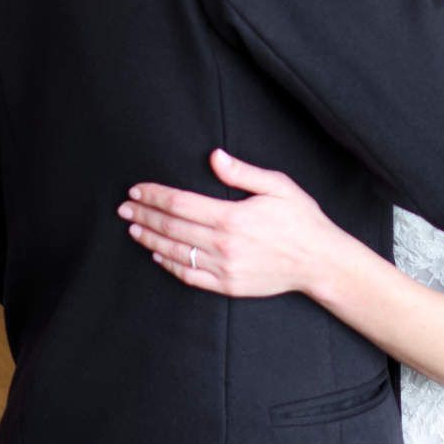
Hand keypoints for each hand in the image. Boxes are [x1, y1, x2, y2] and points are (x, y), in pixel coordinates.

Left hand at [118, 150, 331, 295]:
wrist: (320, 262)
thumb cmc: (301, 219)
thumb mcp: (278, 186)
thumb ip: (243, 172)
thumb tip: (215, 157)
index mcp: (232, 217)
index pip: (180, 204)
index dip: (155, 195)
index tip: (137, 189)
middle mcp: (223, 245)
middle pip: (172, 228)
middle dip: (145, 215)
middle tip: (124, 207)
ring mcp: (224, 268)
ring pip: (176, 253)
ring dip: (151, 240)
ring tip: (133, 228)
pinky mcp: (228, 286)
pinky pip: (191, 276)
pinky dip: (170, 266)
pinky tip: (158, 256)